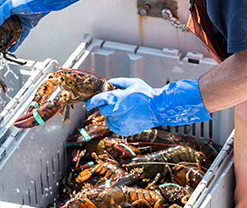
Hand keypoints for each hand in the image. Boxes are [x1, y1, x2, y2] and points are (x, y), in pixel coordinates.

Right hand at [0, 0, 78, 51]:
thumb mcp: (11, 5)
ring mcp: (19, 19)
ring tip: (3, 47)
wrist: (46, 2)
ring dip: (7, 39)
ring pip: (11, 31)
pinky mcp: (27, 25)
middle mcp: (11, 12)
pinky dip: (17, 42)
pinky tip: (13, 48)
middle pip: (2, 25)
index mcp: (4, 5)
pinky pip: (20, 35)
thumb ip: (1, 14)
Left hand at [85, 78, 210, 135]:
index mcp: (116, 98)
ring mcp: (120, 123)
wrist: (159, 109)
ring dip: (113, 115)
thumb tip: (109, 83)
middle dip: (107, 107)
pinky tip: (128, 117)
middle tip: (119, 103)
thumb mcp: (133, 82)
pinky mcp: (124, 131)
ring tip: (126, 110)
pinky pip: (115, 126)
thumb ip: (118, 82)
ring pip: (109, 119)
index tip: (88, 104)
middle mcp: (116, 112)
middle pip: (103, 110)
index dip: (92, 102)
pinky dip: (118, 122)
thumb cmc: (147, 95)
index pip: (98, 100)